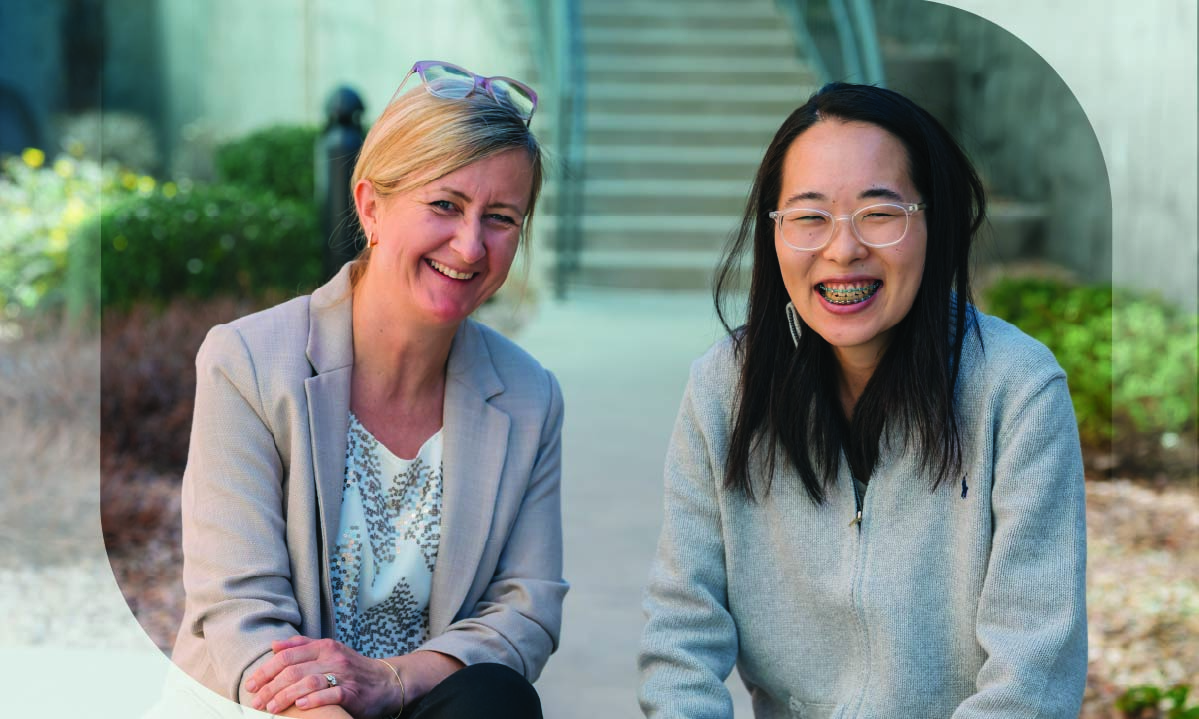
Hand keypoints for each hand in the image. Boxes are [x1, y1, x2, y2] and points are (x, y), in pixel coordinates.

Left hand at [245, 636, 401, 716]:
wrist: (387, 681)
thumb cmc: (352, 668)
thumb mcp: (329, 651)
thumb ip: (301, 646)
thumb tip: (274, 645)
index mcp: (324, 646)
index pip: (287, 656)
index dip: (266, 670)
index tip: (251, 684)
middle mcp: (332, 658)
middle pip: (294, 670)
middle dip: (270, 687)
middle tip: (256, 702)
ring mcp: (344, 674)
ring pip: (308, 682)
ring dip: (286, 696)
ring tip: (272, 708)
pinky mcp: (353, 692)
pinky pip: (330, 694)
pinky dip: (313, 700)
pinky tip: (300, 707)